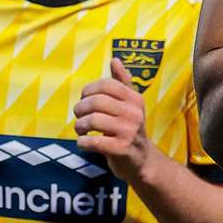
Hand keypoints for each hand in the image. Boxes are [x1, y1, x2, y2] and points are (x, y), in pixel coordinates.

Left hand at [73, 58, 153, 182]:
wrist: (143, 162)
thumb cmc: (130, 130)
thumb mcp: (130, 105)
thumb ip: (122, 83)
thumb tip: (114, 59)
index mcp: (135, 99)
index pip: (106, 85)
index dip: (89, 91)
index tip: (84, 99)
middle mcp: (134, 113)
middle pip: (96, 102)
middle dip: (80, 109)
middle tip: (79, 117)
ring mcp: (128, 131)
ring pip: (93, 121)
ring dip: (80, 126)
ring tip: (81, 130)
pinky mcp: (121, 149)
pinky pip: (93, 142)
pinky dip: (83, 142)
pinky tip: (84, 143)